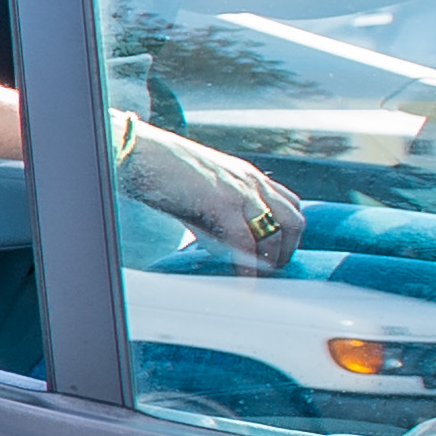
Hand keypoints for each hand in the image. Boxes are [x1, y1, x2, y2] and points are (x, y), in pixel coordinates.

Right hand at [120, 124, 301, 273]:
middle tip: (274, 269)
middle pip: (294, 218)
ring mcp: (241, 191)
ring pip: (279, 231)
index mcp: (246, 175)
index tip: (277, 251)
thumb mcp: (201, 188)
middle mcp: (251, 181)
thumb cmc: (161, 170)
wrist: (141, 152)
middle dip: (289, 248)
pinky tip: (244, 283)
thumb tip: (220, 242)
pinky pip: (247, 243)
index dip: (288, 231)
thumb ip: (217, 211)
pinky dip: (248, 268)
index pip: (289, 203)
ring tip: (260, 278)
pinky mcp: (224, 204)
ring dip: (273, 259)